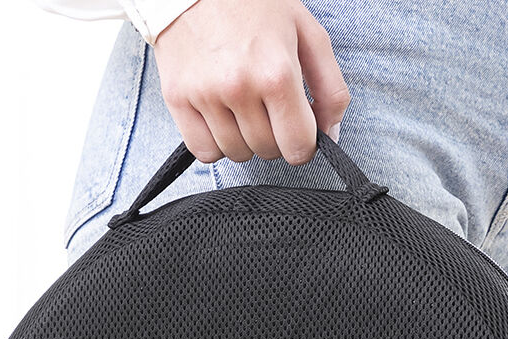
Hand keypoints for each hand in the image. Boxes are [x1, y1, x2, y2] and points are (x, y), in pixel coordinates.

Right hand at [152, 0, 349, 165]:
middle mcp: (239, 87)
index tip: (297, 130)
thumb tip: (330, 134)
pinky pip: (205, 152)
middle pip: (268, 151)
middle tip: (268, 108)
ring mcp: (205, 95)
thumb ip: (330, 87)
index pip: (298, 147)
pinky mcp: (177, 98)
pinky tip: (220, 117)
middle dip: (275, 137)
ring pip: (237, 154)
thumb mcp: (306, 32)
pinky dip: (215, 143)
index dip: (303, 144)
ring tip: (242, 105)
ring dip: (245, 139)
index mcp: (276, 73)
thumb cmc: (253, 4)